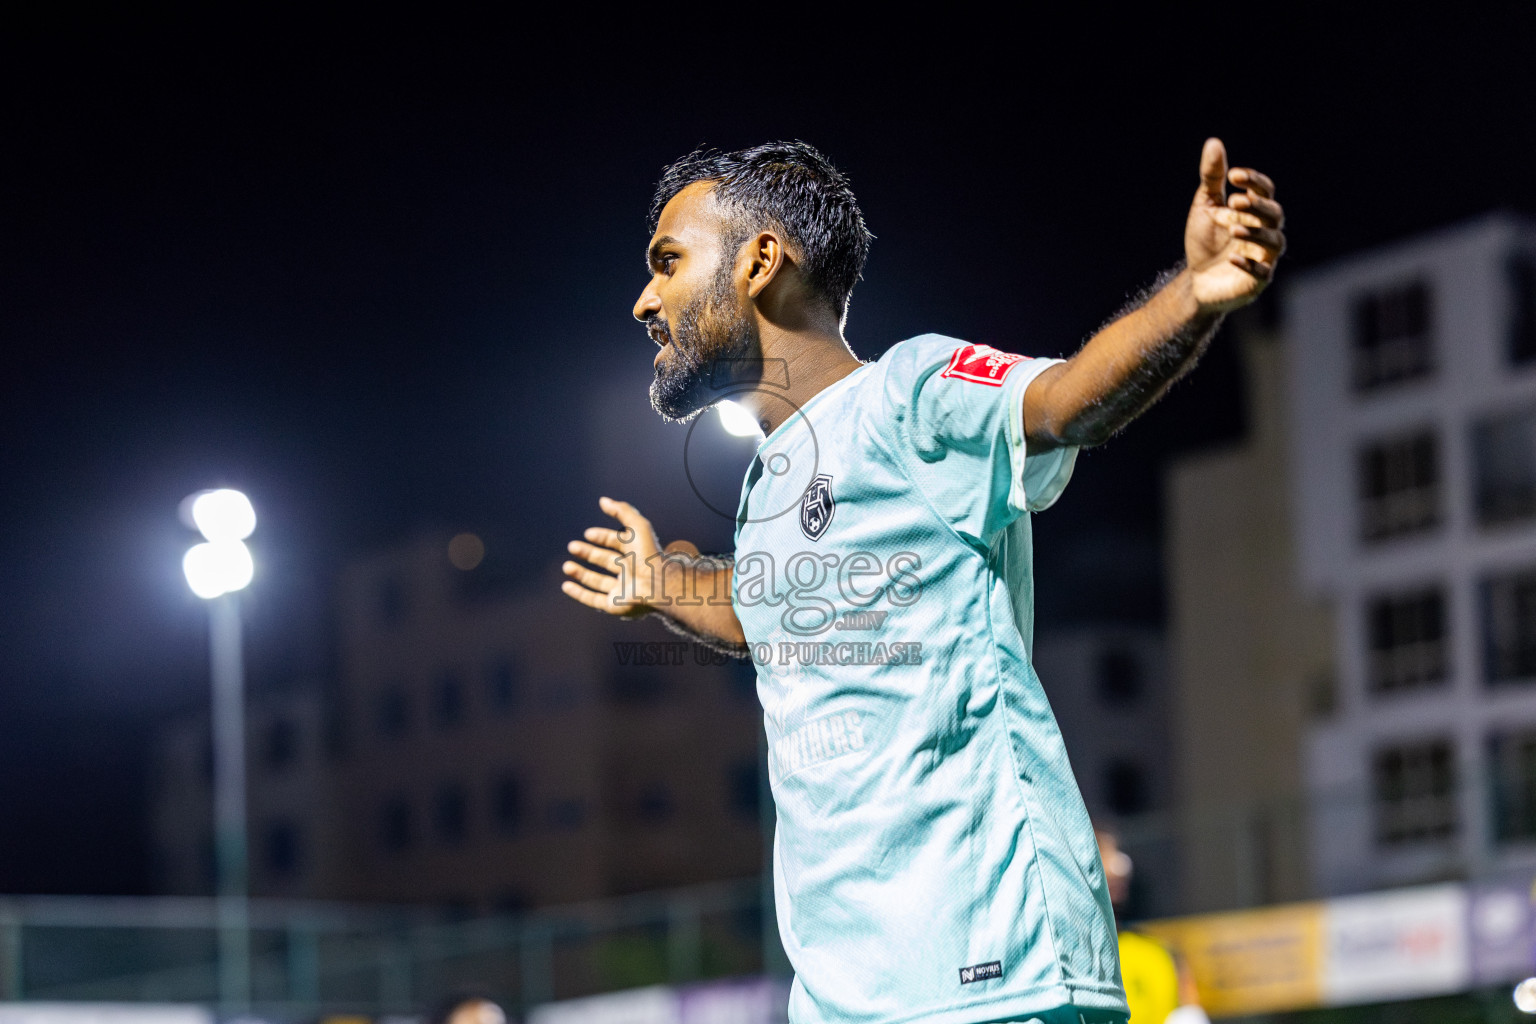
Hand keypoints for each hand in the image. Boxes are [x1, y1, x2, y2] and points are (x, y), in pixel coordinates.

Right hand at [561, 497, 695, 617]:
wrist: (656, 584)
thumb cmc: (648, 555)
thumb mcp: (637, 526)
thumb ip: (621, 511)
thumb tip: (603, 500)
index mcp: (636, 553)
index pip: (616, 543)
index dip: (601, 537)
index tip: (588, 534)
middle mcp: (630, 571)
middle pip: (605, 561)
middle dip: (587, 553)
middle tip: (572, 547)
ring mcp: (622, 589)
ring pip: (598, 581)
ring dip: (580, 573)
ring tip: (566, 566)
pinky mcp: (615, 605)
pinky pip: (594, 600)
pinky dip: (579, 593)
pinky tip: (566, 585)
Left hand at [1184, 138, 1285, 312]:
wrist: (1196, 280)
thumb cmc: (1206, 241)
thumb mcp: (1206, 206)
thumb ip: (1213, 178)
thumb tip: (1214, 142)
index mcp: (1254, 211)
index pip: (1265, 190)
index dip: (1254, 181)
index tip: (1233, 175)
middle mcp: (1264, 231)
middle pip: (1275, 214)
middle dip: (1258, 206)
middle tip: (1235, 201)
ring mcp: (1263, 256)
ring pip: (1274, 242)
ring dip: (1256, 233)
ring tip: (1233, 228)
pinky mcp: (1257, 281)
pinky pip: (1262, 273)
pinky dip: (1249, 265)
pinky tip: (1232, 257)